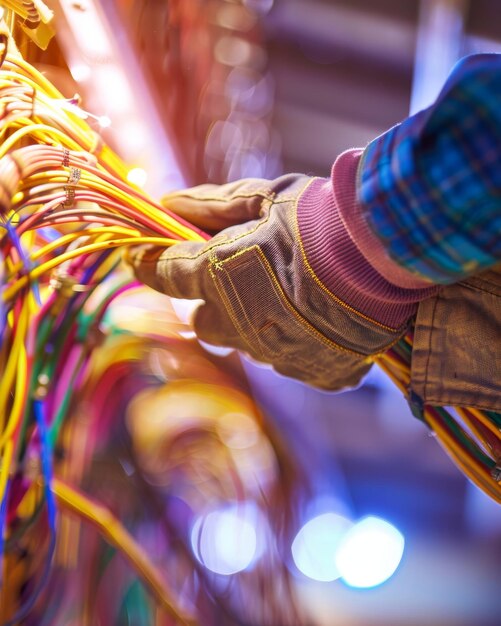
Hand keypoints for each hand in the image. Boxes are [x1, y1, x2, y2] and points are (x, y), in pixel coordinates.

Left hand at [126, 175, 403, 389]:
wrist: (390, 256)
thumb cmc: (323, 218)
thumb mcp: (267, 196)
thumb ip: (212, 204)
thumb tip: (167, 203)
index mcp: (219, 277)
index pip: (163, 273)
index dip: (146, 262)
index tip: (139, 254)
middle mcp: (239, 323)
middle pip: (203, 322)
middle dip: (211, 301)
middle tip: (237, 276)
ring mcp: (276, 353)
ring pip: (247, 343)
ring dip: (255, 321)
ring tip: (292, 293)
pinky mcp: (314, 372)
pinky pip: (291, 360)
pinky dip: (297, 340)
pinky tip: (321, 317)